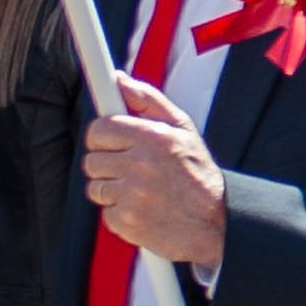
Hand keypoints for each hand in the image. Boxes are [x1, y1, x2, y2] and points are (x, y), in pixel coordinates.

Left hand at [82, 78, 226, 267]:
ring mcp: (132, 195)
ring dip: (112, 190)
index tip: (109, 141)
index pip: (99, 129)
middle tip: (130, 168)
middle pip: (92, 160)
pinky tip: (142, 209)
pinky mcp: (126, 221)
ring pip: (95, 187)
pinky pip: (105, 212)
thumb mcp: (183, 129)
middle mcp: (141, 165)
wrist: (214, 224)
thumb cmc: (198, 174)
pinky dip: (119, 213)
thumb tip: (119, 80)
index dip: (102, 136)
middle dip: (107, 164)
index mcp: (153, 138)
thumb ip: (148, 100)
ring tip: (139, 190)